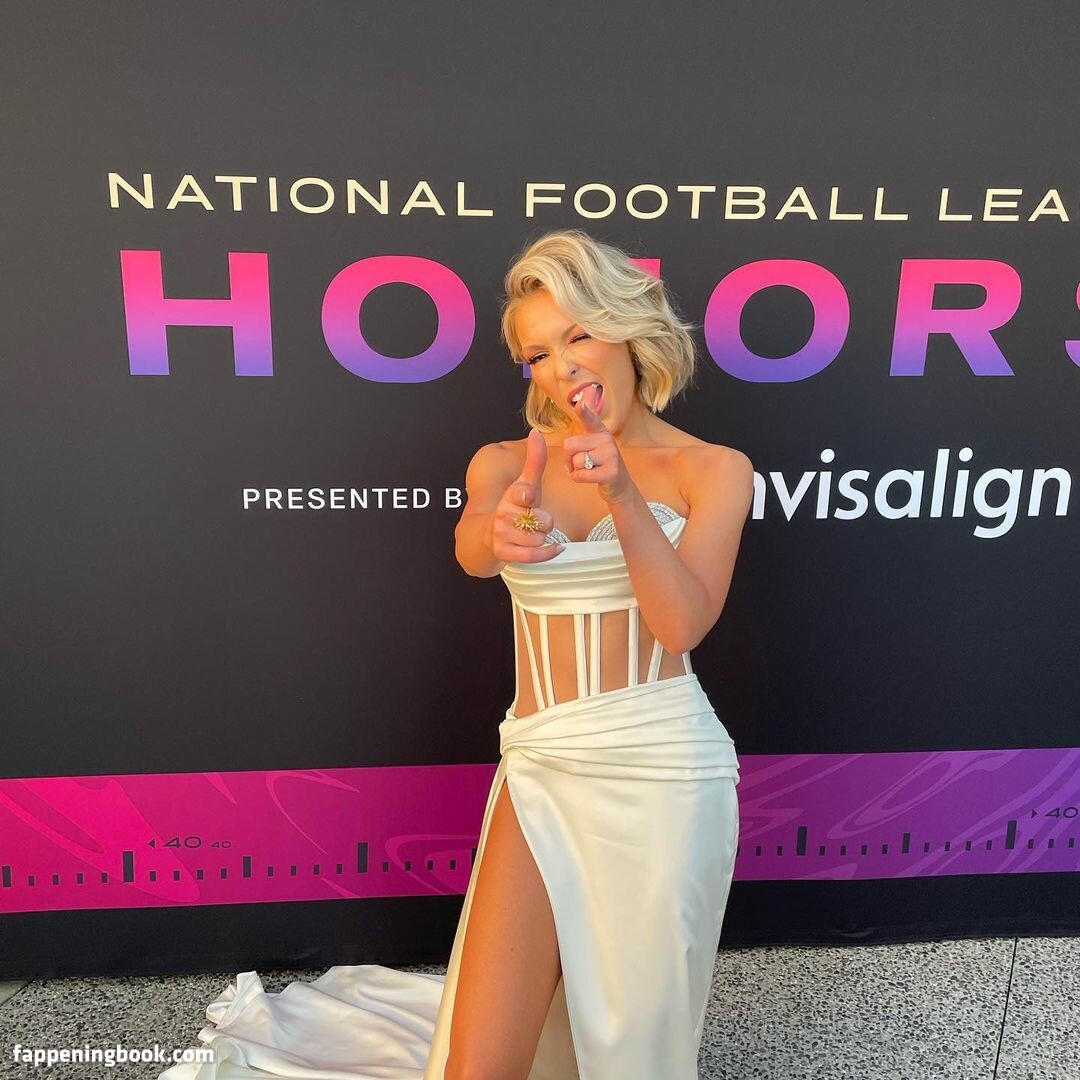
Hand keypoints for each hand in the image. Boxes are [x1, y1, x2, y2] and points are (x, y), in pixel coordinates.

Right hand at [491, 429, 563, 562]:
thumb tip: (536, 431)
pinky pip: (533, 556)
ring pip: (539, 539)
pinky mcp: (505, 554)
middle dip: (546, 522)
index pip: (521, 494)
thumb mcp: (525, 484)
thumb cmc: (514, 507)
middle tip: (537, 521)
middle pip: (542, 521)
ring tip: (535, 533)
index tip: (527, 496)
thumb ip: (534, 461)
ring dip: (544, 538)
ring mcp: (503, 535)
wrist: (486, 535)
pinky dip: (548, 553)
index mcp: (511, 496)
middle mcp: (504, 515)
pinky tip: (557, 548)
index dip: (525, 495)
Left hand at [563, 395, 633, 503]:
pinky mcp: (611, 473)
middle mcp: (607, 440)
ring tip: (587, 470)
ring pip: (576, 461)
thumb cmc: (600, 463)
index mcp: (600, 432)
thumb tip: (582, 399)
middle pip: (570, 445)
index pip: (591, 419)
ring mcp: (611, 456)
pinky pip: (580, 475)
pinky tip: (589, 478)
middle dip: (568, 457)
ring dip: (575, 469)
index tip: (579, 404)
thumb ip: (588, 423)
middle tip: (579, 462)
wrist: (619, 486)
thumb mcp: (595, 442)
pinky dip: (578, 478)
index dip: (585, 412)